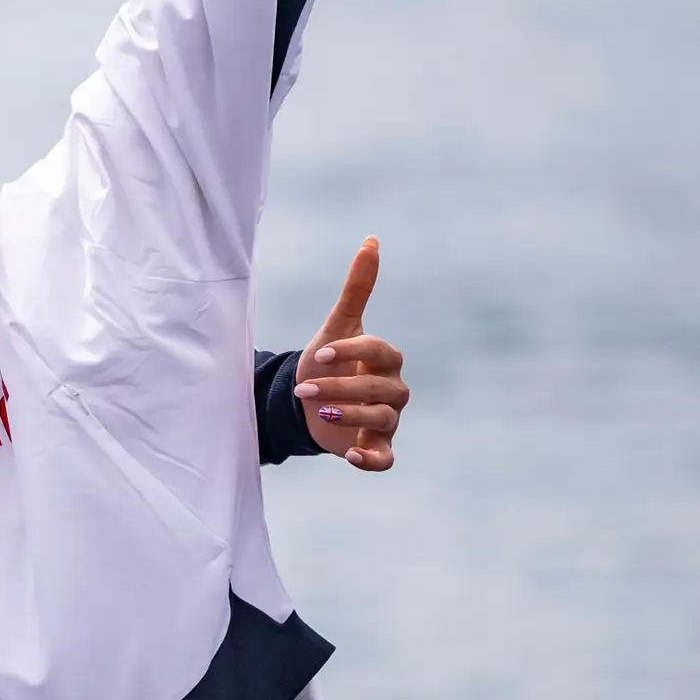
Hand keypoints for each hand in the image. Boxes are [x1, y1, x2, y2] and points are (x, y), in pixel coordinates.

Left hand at [297, 237, 409, 470]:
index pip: (381, 351)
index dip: (352, 352)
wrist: (307, 405)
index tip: (319, 355)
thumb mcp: (337, 327)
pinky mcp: (376, 447)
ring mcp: (387, 420)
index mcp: (386, 359)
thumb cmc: (328, 363)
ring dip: (352, 415)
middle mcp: (393, 389)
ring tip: (321, 414)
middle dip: (344, 387)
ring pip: (384, 418)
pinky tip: (350, 455)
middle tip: (305, 389)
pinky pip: (386, 459)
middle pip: (383, 388)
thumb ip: (356, 289)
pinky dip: (372, 459)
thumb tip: (372, 239)